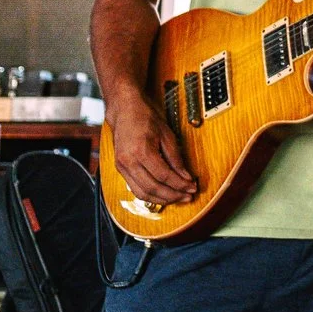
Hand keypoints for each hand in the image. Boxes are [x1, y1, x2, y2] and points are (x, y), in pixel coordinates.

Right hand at [106, 88, 196, 205]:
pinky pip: (135, 188)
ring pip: (142, 193)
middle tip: (188, 196)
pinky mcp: (120, 169)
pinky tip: (163, 194)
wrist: (125, 111)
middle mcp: (128, 162)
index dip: (180, 185)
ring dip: (161, 199)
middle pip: (152, 188)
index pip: (164, 176)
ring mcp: (121, 167)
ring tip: (178, 198)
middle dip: (173, 195)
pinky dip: (150, 195)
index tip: (192, 188)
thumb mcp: (167, 135)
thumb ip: (176, 158)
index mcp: (141, 151)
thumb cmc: (145, 119)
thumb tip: (186, 177)